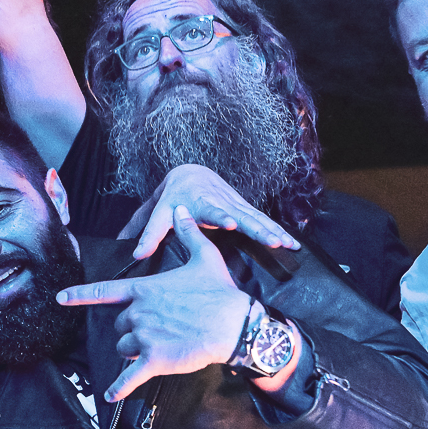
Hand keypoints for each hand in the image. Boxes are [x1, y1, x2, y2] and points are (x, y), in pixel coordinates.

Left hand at [58, 207, 253, 401]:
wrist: (234, 324)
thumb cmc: (220, 291)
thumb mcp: (205, 257)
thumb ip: (188, 233)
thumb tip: (182, 209)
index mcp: (144, 289)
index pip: (104, 291)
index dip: (79, 295)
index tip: (60, 299)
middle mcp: (138, 312)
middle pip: (119, 325)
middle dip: (132, 329)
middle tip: (158, 329)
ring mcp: (144, 337)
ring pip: (123, 348)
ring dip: (133, 351)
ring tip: (157, 348)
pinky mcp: (153, 360)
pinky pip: (128, 377)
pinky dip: (118, 388)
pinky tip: (110, 396)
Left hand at [118, 165, 299, 259]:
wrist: (190, 173)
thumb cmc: (172, 197)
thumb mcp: (157, 212)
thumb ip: (148, 233)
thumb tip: (134, 255)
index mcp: (199, 202)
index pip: (210, 211)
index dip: (220, 216)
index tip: (230, 223)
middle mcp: (221, 202)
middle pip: (242, 216)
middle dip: (257, 228)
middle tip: (272, 240)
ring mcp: (236, 206)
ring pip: (257, 219)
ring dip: (273, 232)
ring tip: (288, 245)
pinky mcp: (245, 210)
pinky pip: (264, 222)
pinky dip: (278, 232)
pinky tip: (293, 245)